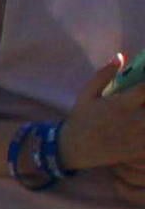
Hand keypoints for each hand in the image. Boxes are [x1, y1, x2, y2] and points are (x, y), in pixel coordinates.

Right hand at [66, 55, 144, 170]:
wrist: (71, 150)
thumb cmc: (81, 120)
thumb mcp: (86, 95)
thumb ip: (103, 75)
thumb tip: (120, 57)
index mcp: (121, 104)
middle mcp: (132, 121)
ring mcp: (137, 138)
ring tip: (143, 111)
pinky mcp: (137, 152)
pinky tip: (142, 130)